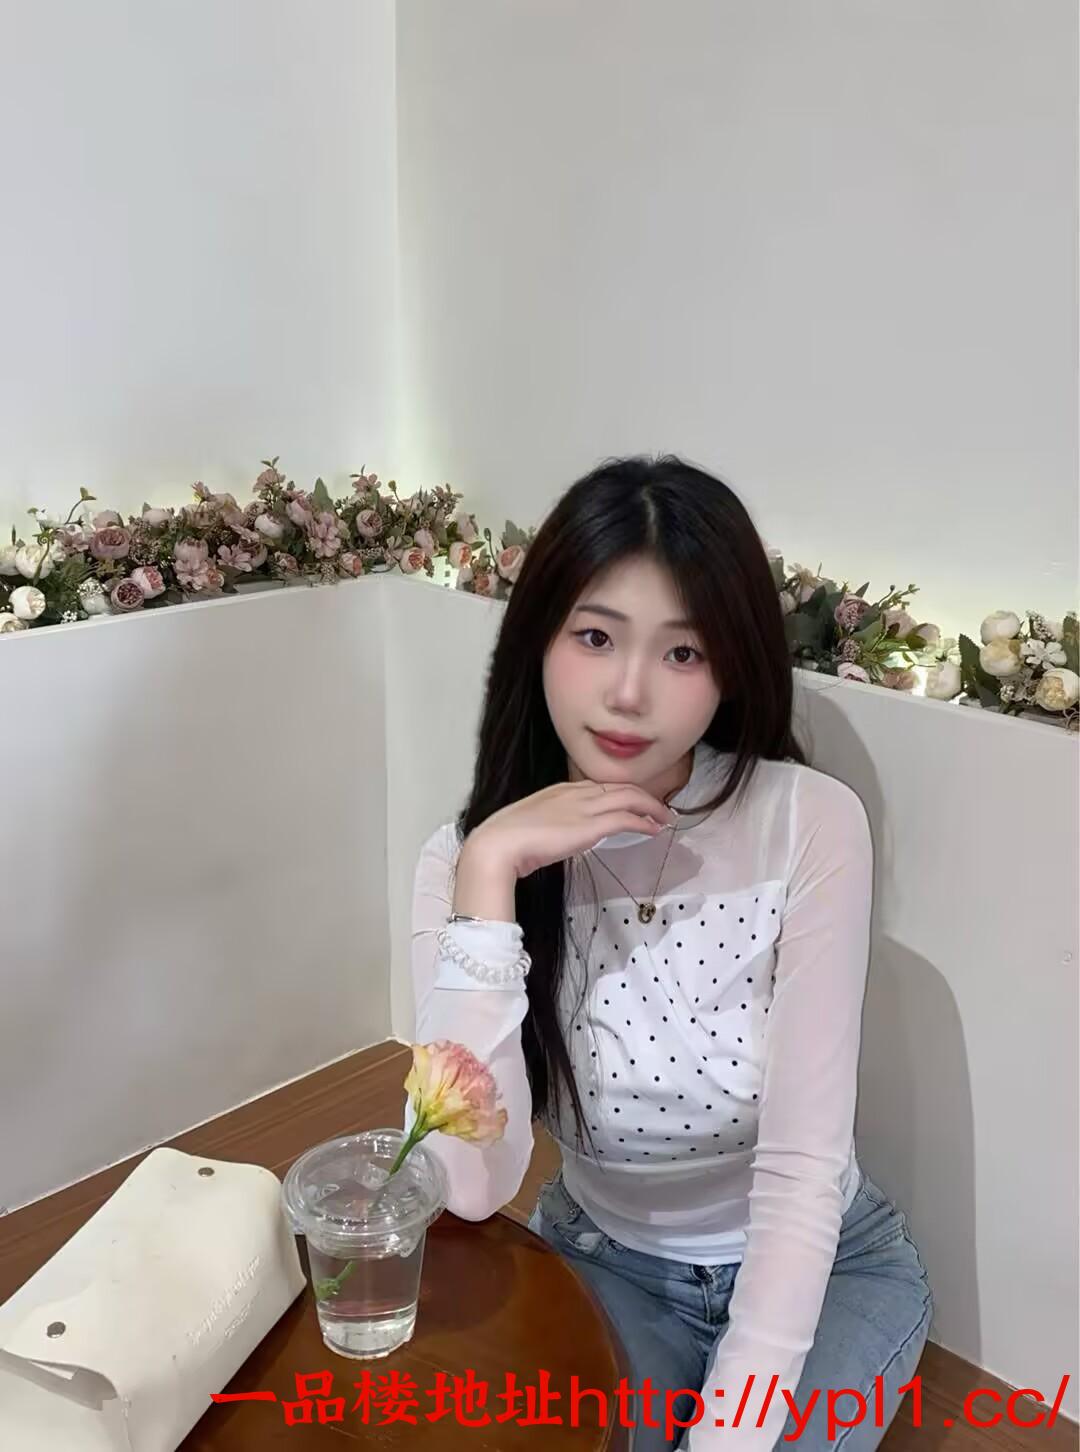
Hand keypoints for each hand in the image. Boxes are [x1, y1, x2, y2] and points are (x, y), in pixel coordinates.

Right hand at [466, 779, 676, 880]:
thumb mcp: (529, 827)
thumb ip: (546, 827)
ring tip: (664, 817)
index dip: (620, 794)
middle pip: (619, 787)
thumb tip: (553, 838)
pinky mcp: (590, 826)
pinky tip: (654, 829)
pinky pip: (626, 818)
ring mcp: (583, 808)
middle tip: (658, 809)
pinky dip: (644, 822)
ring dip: (651, 807)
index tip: (632, 804)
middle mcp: (574, 793)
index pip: (598, 786)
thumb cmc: (504, 842)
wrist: (496, 845)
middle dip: (642, 796)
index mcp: (558, 791)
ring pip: (628, 797)